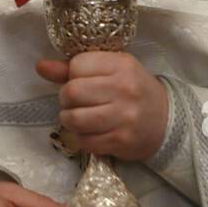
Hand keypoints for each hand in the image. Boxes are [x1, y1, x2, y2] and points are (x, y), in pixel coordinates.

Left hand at [36, 51, 168, 161]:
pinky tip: (90, 132)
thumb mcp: (111, 70)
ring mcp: (123, 117)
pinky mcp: (121, 141)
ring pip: (73, 119)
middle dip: (66, 99)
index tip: (82, 81)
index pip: (77, 65)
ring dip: (69, 120)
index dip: (72, 74)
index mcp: (121, 65)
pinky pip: (84, 141)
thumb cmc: (133, 90)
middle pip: (71, 92)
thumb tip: (40, 66)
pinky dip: (81, 138)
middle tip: (76, 102)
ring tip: (79, 117)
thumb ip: (74, 68)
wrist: (166, 120)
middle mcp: (123, 89)